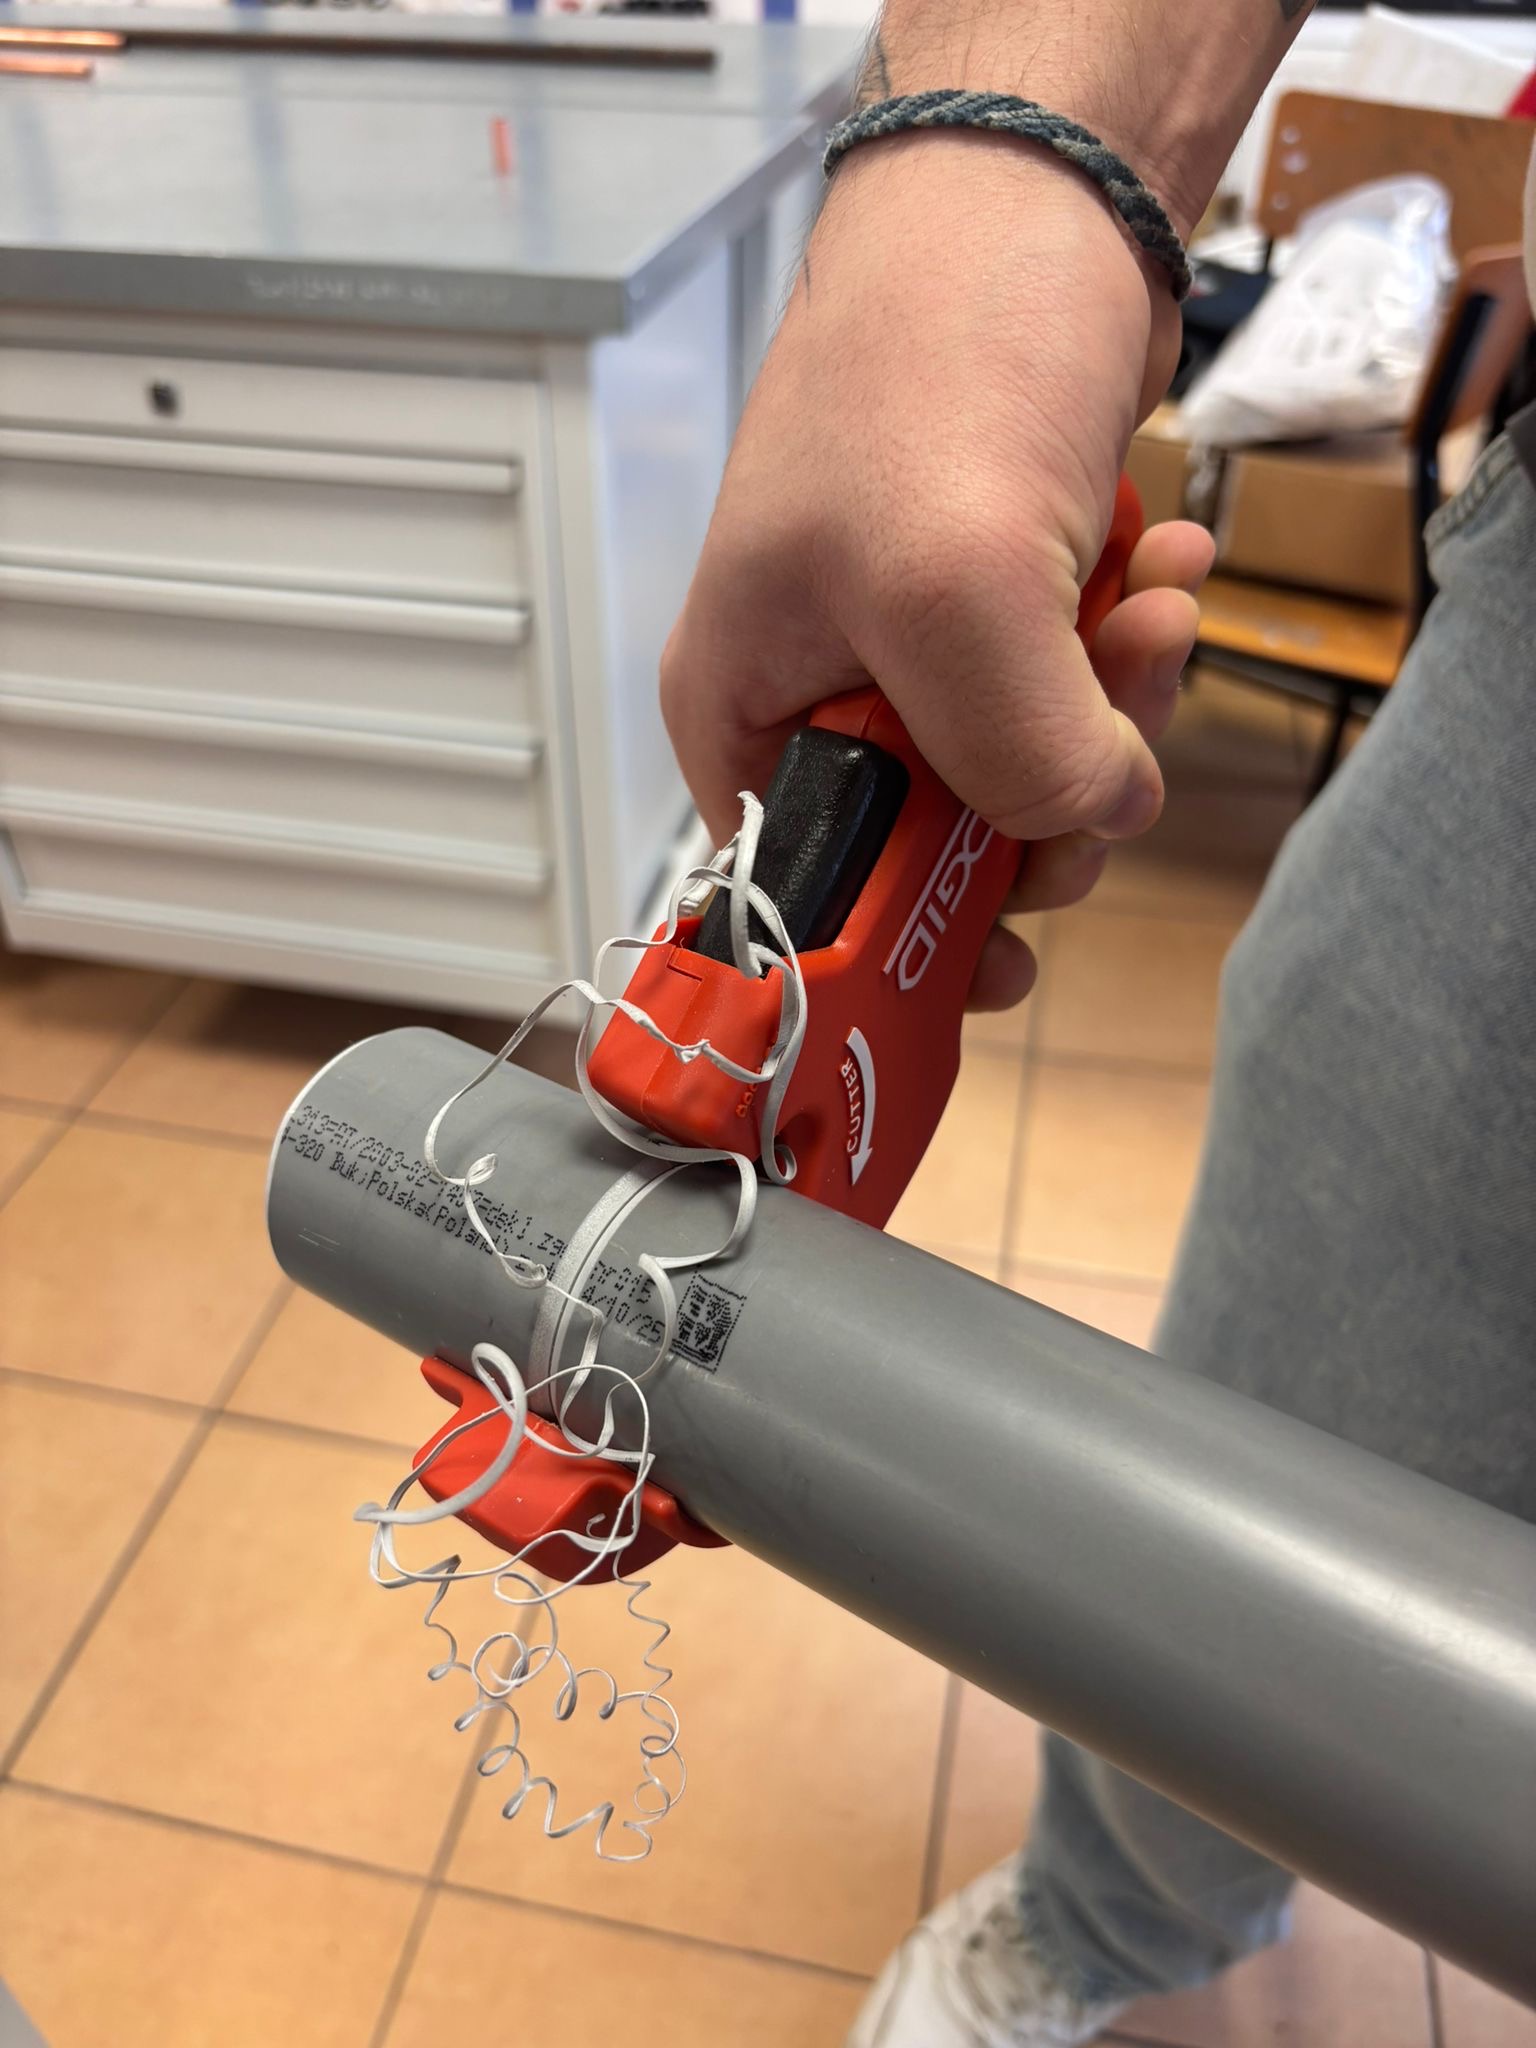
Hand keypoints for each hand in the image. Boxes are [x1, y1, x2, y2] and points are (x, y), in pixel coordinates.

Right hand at [660, 136, 1212, 1007]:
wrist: (1028, 201)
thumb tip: (1091, 823)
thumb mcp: (952, 589)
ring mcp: (918, 652)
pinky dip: (1136, 645)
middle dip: (1052, 797)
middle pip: (948, 849)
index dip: (914, 937)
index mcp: (749, 712)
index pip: (813, 898)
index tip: (1009, 937)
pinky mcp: (1004, 607)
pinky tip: (1161, 562)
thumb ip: (1015, 755)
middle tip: (1107, 725)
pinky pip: (1081, 687)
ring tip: (1150, 602)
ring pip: (1034, 769)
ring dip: (1118, 706)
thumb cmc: (932, 358)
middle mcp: (824, 697)